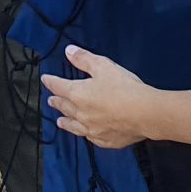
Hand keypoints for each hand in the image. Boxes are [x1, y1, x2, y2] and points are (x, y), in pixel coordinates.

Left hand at [40, 44, 156, 148]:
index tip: (45, 79)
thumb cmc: (125, 89)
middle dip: (57, 102)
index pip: (59, 86)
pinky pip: (89, 137)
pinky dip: (84, 133)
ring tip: (60, 121)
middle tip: (51, 100)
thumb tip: (69, 51)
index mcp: (78, 94)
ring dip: (65, 121)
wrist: (145, 114)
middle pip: (64, 107)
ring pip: (73, 126)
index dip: (51, 81)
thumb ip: (84, 59)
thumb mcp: (104, 66)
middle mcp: (81, 114)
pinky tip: (85, 133)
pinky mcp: (104, 140)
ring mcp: (92, 129)